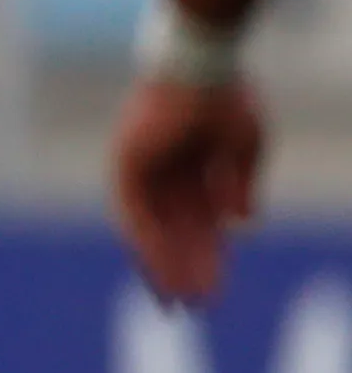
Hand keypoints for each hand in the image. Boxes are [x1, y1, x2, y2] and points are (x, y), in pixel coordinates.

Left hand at [111, 75, 262, 302]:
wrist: (203, 65)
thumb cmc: (227, 98)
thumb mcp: (244, 149)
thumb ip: (239, 186)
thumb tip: (241, 224)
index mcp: (192, 170)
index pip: (196, 226)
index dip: (207, 258)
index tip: (215, 290)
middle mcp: (164, 174)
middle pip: (175, 234)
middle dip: (188, 269)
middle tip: (198, 306)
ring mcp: (143, 171)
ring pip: (154, 231)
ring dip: (167, 266)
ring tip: (182, 300)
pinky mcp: (127, 166)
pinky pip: (136, 214)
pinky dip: (148, 244)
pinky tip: (161, 271)